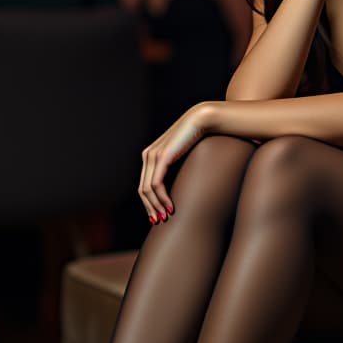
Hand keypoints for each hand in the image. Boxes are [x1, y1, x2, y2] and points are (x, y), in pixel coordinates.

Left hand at [138, 103, 211, 221]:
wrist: (200, 121)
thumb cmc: (195, 138)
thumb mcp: (181, 156)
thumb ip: (175, 168)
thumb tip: (177, 185)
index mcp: (150, 156)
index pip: (144, 186)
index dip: (149, 203)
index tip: (158, 216)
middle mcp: (148, 156)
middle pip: (142, 190)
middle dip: (150, 208)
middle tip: (160, 221)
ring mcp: (153, 156)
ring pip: (148, 190)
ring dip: (156, 206)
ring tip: (167, 216)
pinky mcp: (161, 158)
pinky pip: (156, 184)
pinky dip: (162, 198)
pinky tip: (171, 207)